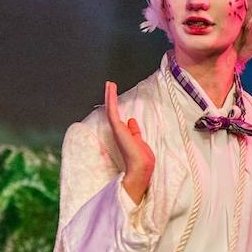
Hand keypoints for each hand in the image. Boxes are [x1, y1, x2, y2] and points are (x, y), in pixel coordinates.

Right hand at [105, 81, 154, 203]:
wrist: (141, 167)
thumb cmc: (142, 158)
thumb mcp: (139, 141)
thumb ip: (134, 131)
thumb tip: (131, 121)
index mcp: (124, 135)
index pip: (119, 118)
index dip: (117, 106)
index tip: (115, 97)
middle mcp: (118, 131)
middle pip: (113, 111)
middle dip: (111, 98)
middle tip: (109, 86)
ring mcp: (117, 129)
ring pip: (111, 108)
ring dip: (110, 95)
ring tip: (109, 84)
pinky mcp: (117, 127)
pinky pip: (112, 110)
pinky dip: (111, 98)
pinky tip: (111, 89)